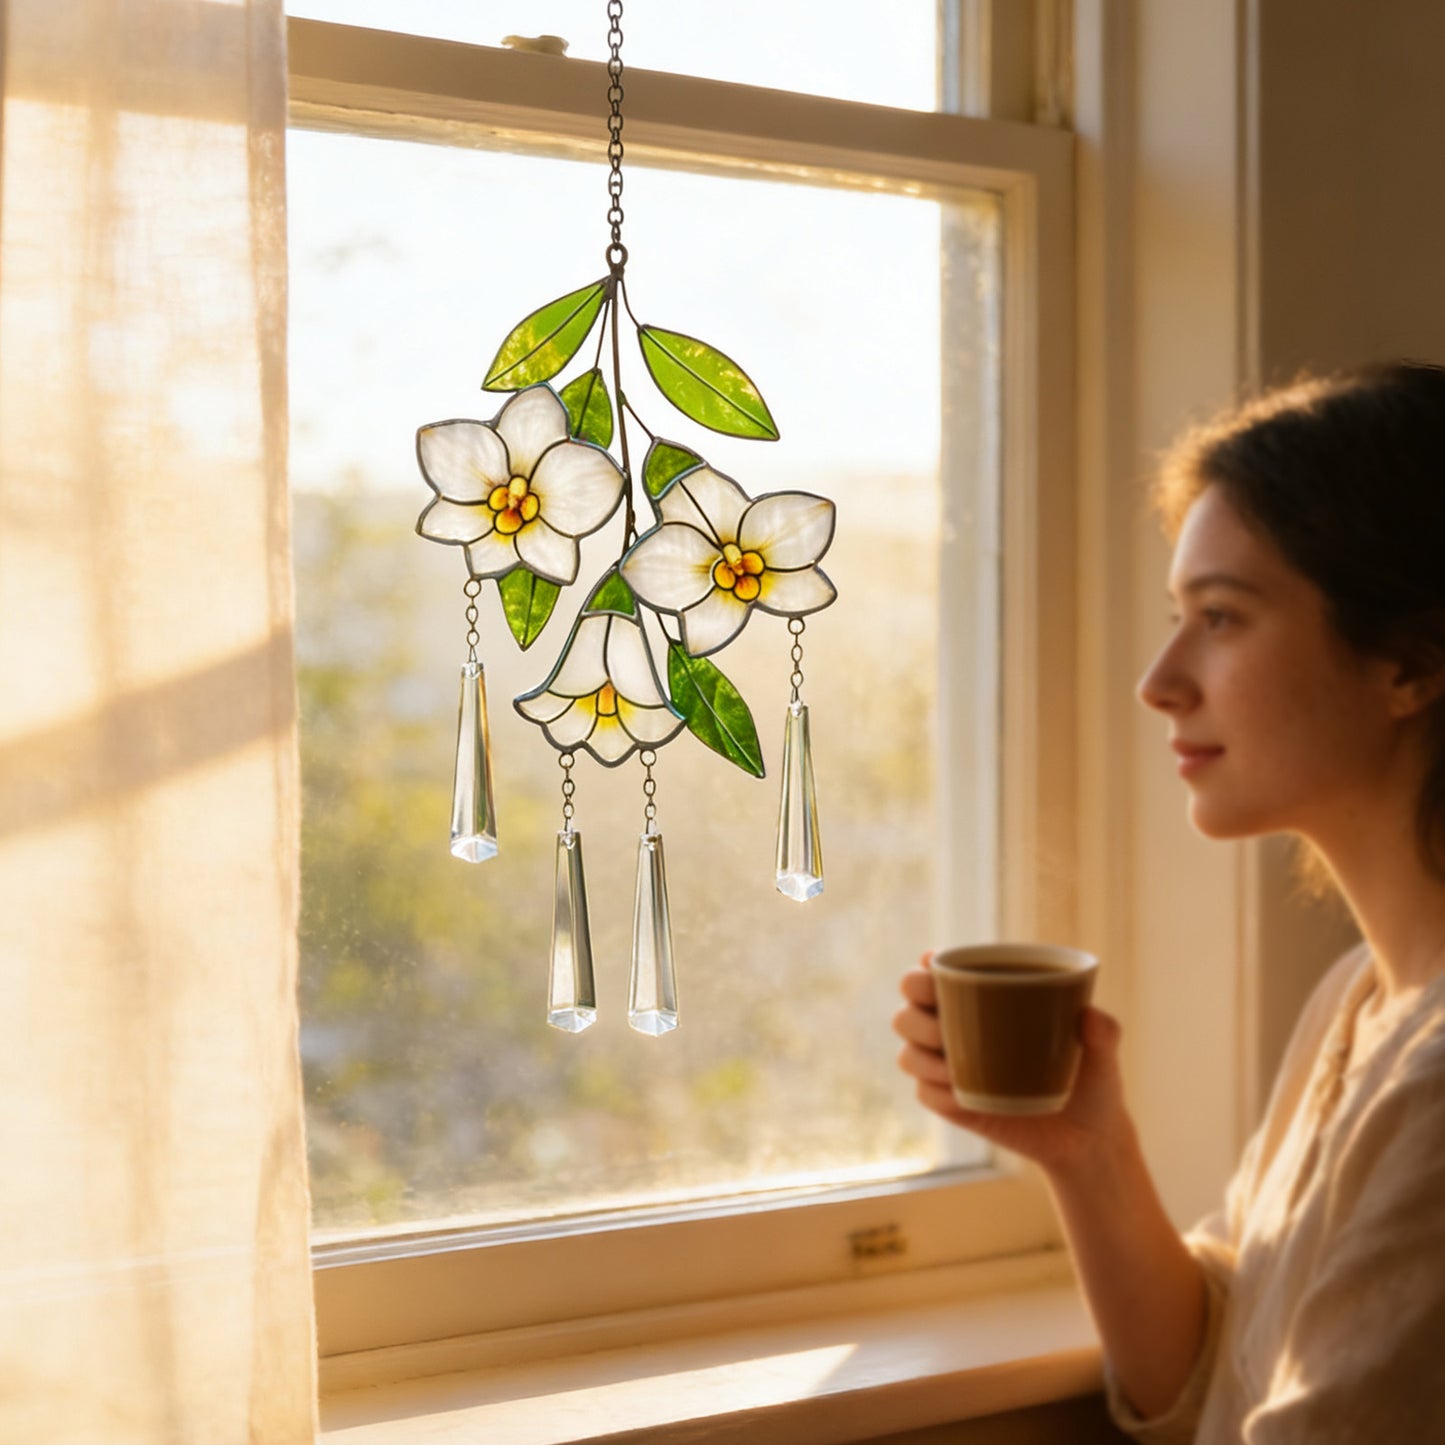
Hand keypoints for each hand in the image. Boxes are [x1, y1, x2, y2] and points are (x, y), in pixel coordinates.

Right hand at [892, 953, 1133, 1179]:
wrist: (1088, 1140)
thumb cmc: (1093, 1082)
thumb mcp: (1105, 1054)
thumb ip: (1105, 1031)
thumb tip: (1089, 1016)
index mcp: (984, 1001)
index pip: (938, 972)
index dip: (924, 967)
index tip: (933, 967)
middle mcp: (958, 1028)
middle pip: (908, 1008)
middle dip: (915, 1013)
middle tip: (942, 1028)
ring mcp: (951, 1068)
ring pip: (908, 1051)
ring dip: (920, 1055)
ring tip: (952, 1069)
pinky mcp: (953, 1105)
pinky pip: (924, 1094)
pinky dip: (933, 1091)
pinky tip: (957, 1094)